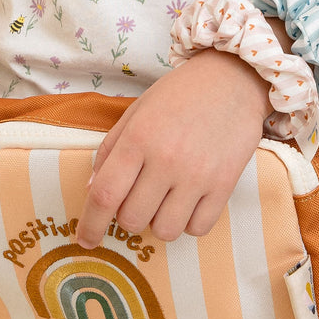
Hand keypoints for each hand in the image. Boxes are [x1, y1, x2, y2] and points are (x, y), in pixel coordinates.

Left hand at [75, 50, 269, 249]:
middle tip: (137, 197)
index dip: (90, 224)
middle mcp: (166, 159)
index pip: (105, 195)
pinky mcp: (225, 185)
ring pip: (165, 230)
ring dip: (158, 221)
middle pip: (132, 219)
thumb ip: (111, 149)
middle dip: (127, 217)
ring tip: (165, 198)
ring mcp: (198, 175)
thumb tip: (93, 189)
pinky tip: (188, 201)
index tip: (86, 239)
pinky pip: (198, 228)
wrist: (233, 79)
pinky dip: (188, 222)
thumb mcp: (137, 111)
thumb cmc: (180, 94)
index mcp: (138, 138)